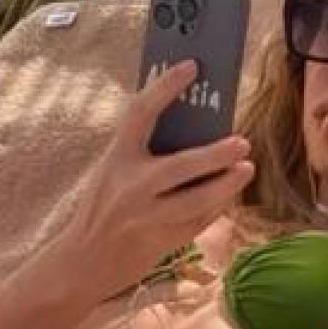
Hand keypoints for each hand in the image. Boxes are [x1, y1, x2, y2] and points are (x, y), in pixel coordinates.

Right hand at [45, 60, 254, 302]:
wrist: (80, 262)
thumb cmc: (102, 207)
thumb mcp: (113, 171)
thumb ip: (143, 152)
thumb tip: (195, 128)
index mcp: (116, 158)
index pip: (140, 112)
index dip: (165, 86)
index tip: (191, 66)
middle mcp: (130, 186)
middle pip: (180, 165)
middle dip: (215, 154)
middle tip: (242, 142)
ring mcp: (145, 217)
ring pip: (196, 201)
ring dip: (226, 185)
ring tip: (247, 168)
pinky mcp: (158, 242)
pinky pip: (196, 222)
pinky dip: (216, 207)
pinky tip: (228, 194)